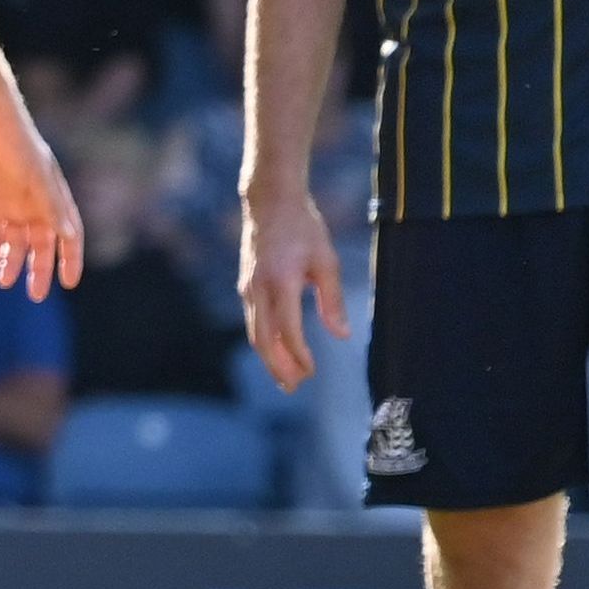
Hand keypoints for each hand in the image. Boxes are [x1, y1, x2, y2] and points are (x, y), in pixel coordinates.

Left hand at [0, 115, 87, 299]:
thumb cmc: (19, 147)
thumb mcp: (38, 179)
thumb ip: (52, 207)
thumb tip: (70, 236)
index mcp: (53, 201)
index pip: (68, 237)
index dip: (70, 259)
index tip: (69, 283)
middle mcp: (34, 207)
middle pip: (40, 247)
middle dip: (38, 271)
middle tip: (35, 295)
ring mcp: (10, 207)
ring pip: (13, 244)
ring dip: (10, 263)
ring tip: (4, 281)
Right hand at [236, 178, 347, 391]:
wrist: (270, 200)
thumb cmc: (303, 227)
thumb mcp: (326, 260)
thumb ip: (332, 300)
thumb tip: (342, 335)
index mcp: (281, 282)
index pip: (288, 331)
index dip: (299, 356)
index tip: (312, 372)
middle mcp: (259, 288)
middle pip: (263, 340)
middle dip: (278, 367)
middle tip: (293, 388)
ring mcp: (248, 287)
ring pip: (255, 333)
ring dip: (270, 358)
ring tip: (286, 377)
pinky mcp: (246, 285)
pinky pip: (253, 320)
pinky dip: (264, 341)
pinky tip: (277, 349)